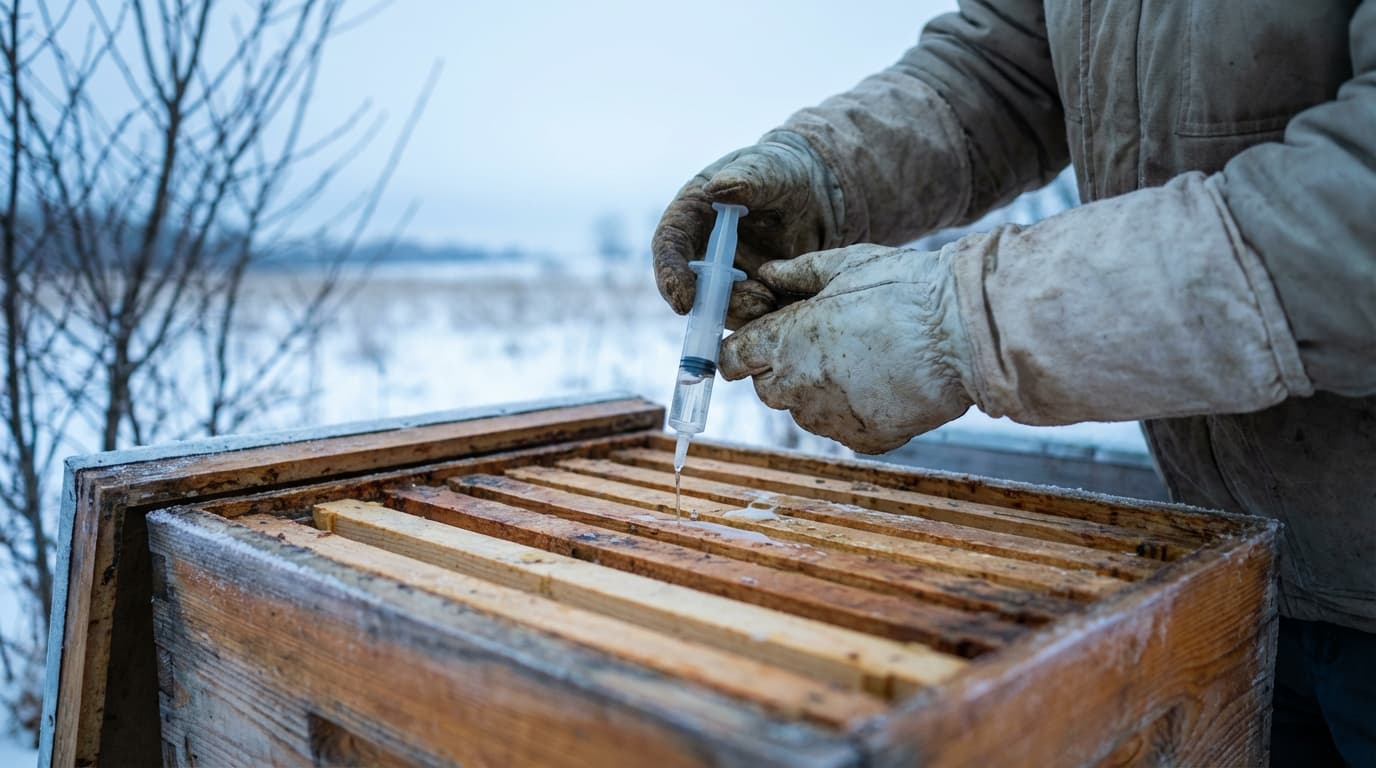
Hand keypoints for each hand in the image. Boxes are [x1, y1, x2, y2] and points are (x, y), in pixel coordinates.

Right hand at [652, 132, 843, 328]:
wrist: (818, 195)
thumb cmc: (784, 172)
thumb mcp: (770, 169)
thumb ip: (747, 178)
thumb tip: (716, 189)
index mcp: (691, 214)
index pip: (669, 245)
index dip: (669, 274)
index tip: (684, 300)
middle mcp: (701, 250)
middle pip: (690, 286)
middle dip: (712, 304)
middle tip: (751, 302)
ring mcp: (724, 276)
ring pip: (719, 307)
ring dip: (743, 311)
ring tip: (772, 297)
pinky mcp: (749, 294)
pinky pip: (748, 315)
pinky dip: (762, 316)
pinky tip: (783, 300)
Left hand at [719, 244, 975, 453]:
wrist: (964, 333)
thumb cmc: (907, 290)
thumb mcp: (847, 265)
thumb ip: (800, 274)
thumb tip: (768, 274)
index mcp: (785, 341)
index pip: (732, 359)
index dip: (741, 351)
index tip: (754, 345)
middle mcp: (798, 386)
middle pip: (766, 388)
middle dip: (781, 369)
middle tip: (818, 346)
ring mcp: (830, 418)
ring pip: (802, 412)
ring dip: (815, 392)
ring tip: (858, 363)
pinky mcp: (863, 439)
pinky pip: (841, 428)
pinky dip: (852, 412)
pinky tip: (880, 385)